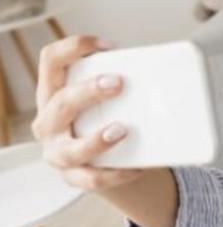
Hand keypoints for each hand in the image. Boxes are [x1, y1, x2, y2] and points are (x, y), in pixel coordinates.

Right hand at [32, 35, 143, 189]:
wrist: (100, 162)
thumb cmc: (104, 118)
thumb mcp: (104, 97)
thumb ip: (122, 81)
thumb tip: (170, 66)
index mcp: (53, 93)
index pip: (50, 60)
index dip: (74, 48)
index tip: (109, 46)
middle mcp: (48, 121)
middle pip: (60, 102)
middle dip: (89, 91)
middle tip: (119, 83)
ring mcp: (57, 152)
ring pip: (71, 149)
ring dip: (97, 140)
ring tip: (123, 129)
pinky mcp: (74, 177)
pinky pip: (93, 179)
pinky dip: (116, 174)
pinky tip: (138, 168)